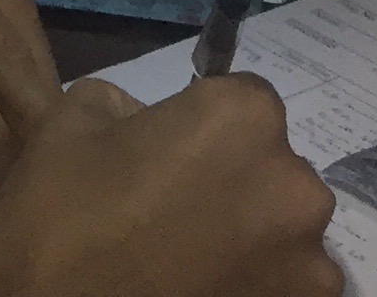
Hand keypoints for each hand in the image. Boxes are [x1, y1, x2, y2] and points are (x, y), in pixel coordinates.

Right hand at [0, 72, 340, 296]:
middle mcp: (294, 184)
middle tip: (177, 208)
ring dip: (252, 237)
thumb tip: (155, 125)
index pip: (244, 99)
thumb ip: (131, 105)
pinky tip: (206, 289)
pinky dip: (257, 285)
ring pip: (285, 231)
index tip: (173, 151)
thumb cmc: (66, 216)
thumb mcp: (73, 120)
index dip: (206, 123)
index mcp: (242, 118)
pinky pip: (288, 285)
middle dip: (234, 179)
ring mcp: (310, 263)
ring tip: (191, 259)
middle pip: (273, 166)